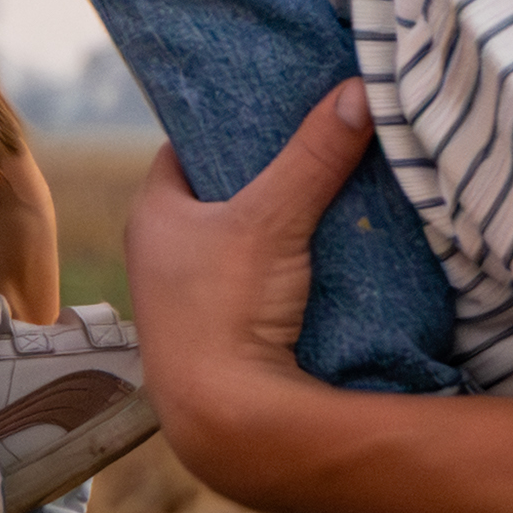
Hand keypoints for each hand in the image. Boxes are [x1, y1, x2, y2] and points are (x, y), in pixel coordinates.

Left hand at [119, 81, 371, 496]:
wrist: (227, 423)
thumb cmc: (227, 311)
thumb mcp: (274, 219)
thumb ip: (316, 154)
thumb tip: (360, 89)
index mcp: (153, 214)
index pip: (189, 147)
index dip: (231, 123)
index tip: (276, 102)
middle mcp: (161, 256)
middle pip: (220, 193)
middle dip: (265, 171)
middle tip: (316, 139)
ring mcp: (190, 301)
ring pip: (241, 242)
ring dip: (279, 224)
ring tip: (331, 188)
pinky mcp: (223, 336)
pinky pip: (257, 282)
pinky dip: (286, 266)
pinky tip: (325, 254)